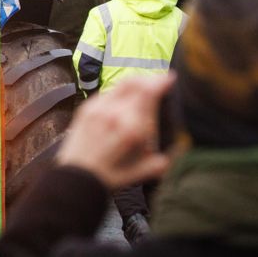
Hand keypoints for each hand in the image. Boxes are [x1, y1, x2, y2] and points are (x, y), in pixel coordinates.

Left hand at [55, 74, 173, 190]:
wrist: (76, 178)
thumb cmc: (111, 176)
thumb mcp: (142, 171)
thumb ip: (163, 161)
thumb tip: (181, 150)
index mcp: (132, 128)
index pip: (149, 92)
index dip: (162, 81)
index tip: (171, 78)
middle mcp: (115, 114)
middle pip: (137, 82)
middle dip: (151, 79)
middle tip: (160, 80)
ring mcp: (99, 109)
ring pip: (121, 84)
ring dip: (136, 81)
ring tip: (145, 85)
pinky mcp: (87, 108)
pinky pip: (108, 92)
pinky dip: (120, 90)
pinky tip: (125, 97)